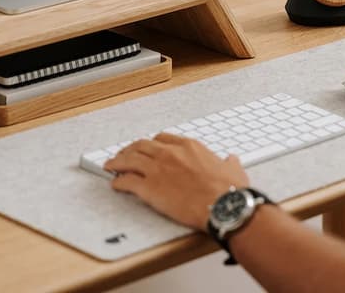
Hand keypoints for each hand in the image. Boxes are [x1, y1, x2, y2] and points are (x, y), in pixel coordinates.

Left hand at [104, 133, 248, 229]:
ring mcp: (158, 170)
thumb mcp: (233, 170)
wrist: (223, 205)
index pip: (163, 138)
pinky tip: (115, 185)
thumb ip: (229, 163)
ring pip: (129, 160)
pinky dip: (118, 182)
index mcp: (189, 147)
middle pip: (142, 145)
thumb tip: (231, 160)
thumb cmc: (228, 190)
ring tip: (110, 166)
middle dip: (130, 149)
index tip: (148, 147)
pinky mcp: (150, 188)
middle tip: (124, 154)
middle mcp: (170, 154)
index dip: (152, 143)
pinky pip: (127, 181)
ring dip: (117, 162)